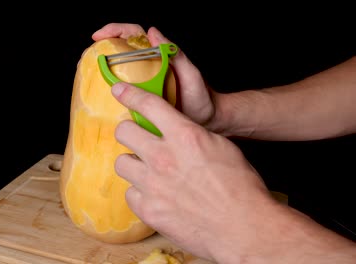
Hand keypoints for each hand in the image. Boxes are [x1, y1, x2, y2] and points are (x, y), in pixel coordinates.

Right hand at [93, 23, 216, 127]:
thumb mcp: (192, 74)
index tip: (98, 36)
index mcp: (159, 55)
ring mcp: (144, 82)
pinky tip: (100, 95)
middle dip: (102, 46)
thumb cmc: (201, 98)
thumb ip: (177, 54)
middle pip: (122, 48)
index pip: (135, 34)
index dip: (115, 30)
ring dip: (103, 66)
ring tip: (87, 71)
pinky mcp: (142, 98)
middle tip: (87, 55)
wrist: (206, 122)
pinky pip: (123, 90)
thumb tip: (153, 32)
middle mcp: (150, 66)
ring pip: (120, 68)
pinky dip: (110, 88)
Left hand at [110, 81, 277, 262]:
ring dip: (133, 164)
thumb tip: (173, 130)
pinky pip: (130, 193)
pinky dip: (140, 193)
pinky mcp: (148, 210)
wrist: (244, 228)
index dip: (130, 94)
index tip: (119, 90)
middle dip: (129, 132)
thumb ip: (190, 135)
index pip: (148, 105)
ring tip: (147, 172)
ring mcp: (152, 185)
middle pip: (124, 132)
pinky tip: (154, 196)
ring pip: (121, 163)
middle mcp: (163, 157)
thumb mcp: (220, 146)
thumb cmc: (240, 187)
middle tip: (137, 139)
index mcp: (185, 136)